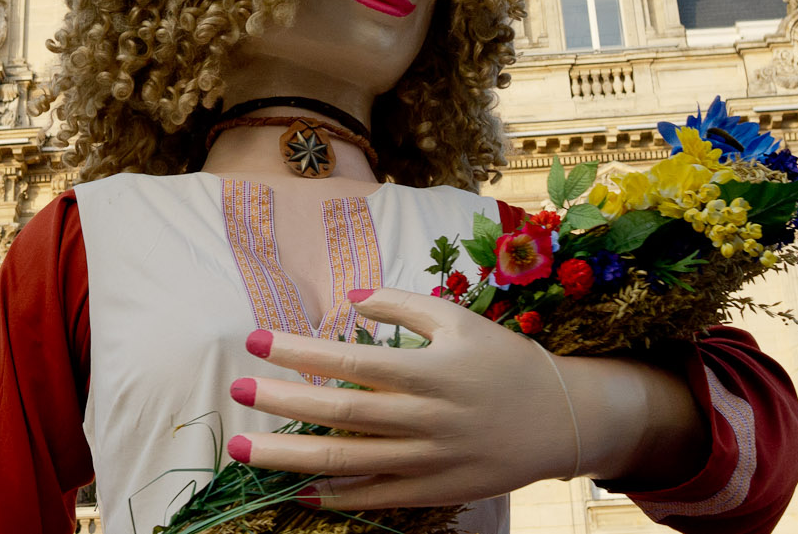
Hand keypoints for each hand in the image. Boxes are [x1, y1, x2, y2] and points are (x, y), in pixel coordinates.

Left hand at [229, 288, 703, 508]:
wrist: (560, 418)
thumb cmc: (502, 360)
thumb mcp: (458, 319)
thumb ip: (401, 304)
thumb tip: (348, 300)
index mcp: (428, 370)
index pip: (350, 359)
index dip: (299, 351)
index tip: (255, 341)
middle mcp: (425, 417)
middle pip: (340, 415)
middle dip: (281, 404)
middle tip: (236, 392)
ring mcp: (429, 459)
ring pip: (348, 462)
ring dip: (290, 456)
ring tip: (243, 449)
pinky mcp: (434, 490)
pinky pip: (376, 497)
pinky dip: (336, 496)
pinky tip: (298, 490)